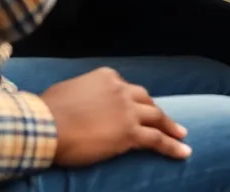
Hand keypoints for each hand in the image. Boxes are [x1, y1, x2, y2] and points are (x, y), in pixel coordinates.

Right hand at [41, 67, 190, 165]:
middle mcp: (121, 90)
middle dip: (155, 110)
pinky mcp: (130, 133)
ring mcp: (128, 111)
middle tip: (164, 120)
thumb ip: (83, 93)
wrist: (45, 126)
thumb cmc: (46, 110)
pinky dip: (172, 146)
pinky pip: (157, 139)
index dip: (130, 100)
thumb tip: (79, 102)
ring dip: (170, 127)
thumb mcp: (68, 90)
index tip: (132, 108)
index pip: (126, 88)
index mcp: (107, 77)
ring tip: (181, 134)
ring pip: (156, 117)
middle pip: (145, 99)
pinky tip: (183, 151)